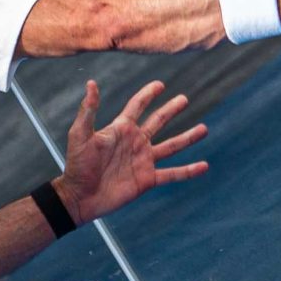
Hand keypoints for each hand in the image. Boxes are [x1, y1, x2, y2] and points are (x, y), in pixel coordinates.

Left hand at [56, 79, 208, 223]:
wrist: (80, 196)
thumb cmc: (76, 165)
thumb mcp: (80, 134)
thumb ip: (88, 110)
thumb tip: (92, 84)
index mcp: (121, 129)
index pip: (137, 106)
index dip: (148, 94)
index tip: (160, 85)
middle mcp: (135, 142)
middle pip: (158, 121)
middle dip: (171, 110)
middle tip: (184, 99)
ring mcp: (143, 160)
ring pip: (171, 146)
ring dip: (187, 138)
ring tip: (204, 128)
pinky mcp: (148, 179)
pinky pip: (173, 174)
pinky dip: (189, 171)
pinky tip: (204, 166)